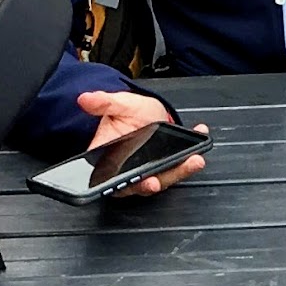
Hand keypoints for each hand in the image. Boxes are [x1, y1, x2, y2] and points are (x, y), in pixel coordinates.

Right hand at [73, 88, 206, 195]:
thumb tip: (84, 99)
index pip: (116, 180)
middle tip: (159, 180)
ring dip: (181, 170)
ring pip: (165, 177)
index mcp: (113, 160)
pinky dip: (193, 152)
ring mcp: (152, 168)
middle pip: (143, 184)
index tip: (138, 182)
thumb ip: (102, 103)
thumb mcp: (117, 104)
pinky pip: (182, 163)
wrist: (148, 110)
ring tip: (194, 159)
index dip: (126, 185)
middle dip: (155, 182)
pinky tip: (200, 135)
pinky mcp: (170, 163)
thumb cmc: (129, 112)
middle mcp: (132, 170)